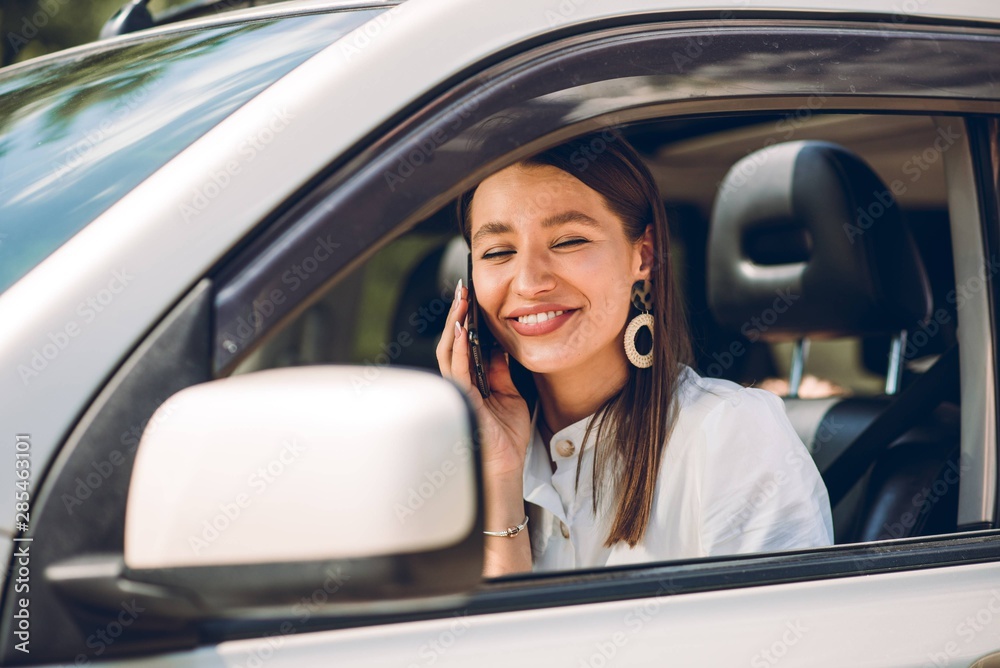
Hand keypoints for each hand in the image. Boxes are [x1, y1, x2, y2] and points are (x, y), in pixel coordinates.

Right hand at [436, 282, 530, 479]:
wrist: (507, 465)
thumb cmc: (507, 437)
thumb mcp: (510, 394)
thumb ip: (501, 371)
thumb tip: (498, 347)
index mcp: (472, 380)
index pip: (465, 343)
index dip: (467, 320)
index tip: (473, 297)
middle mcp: (461, 383)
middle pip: (453, 342)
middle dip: (457, 314)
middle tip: (463, 289)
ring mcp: (459, 390)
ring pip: (449, 351)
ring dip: (454, 324)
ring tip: (460, 301)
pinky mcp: (462, 399)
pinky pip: (456, 369)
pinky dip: (457, 348)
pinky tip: (459, 330)